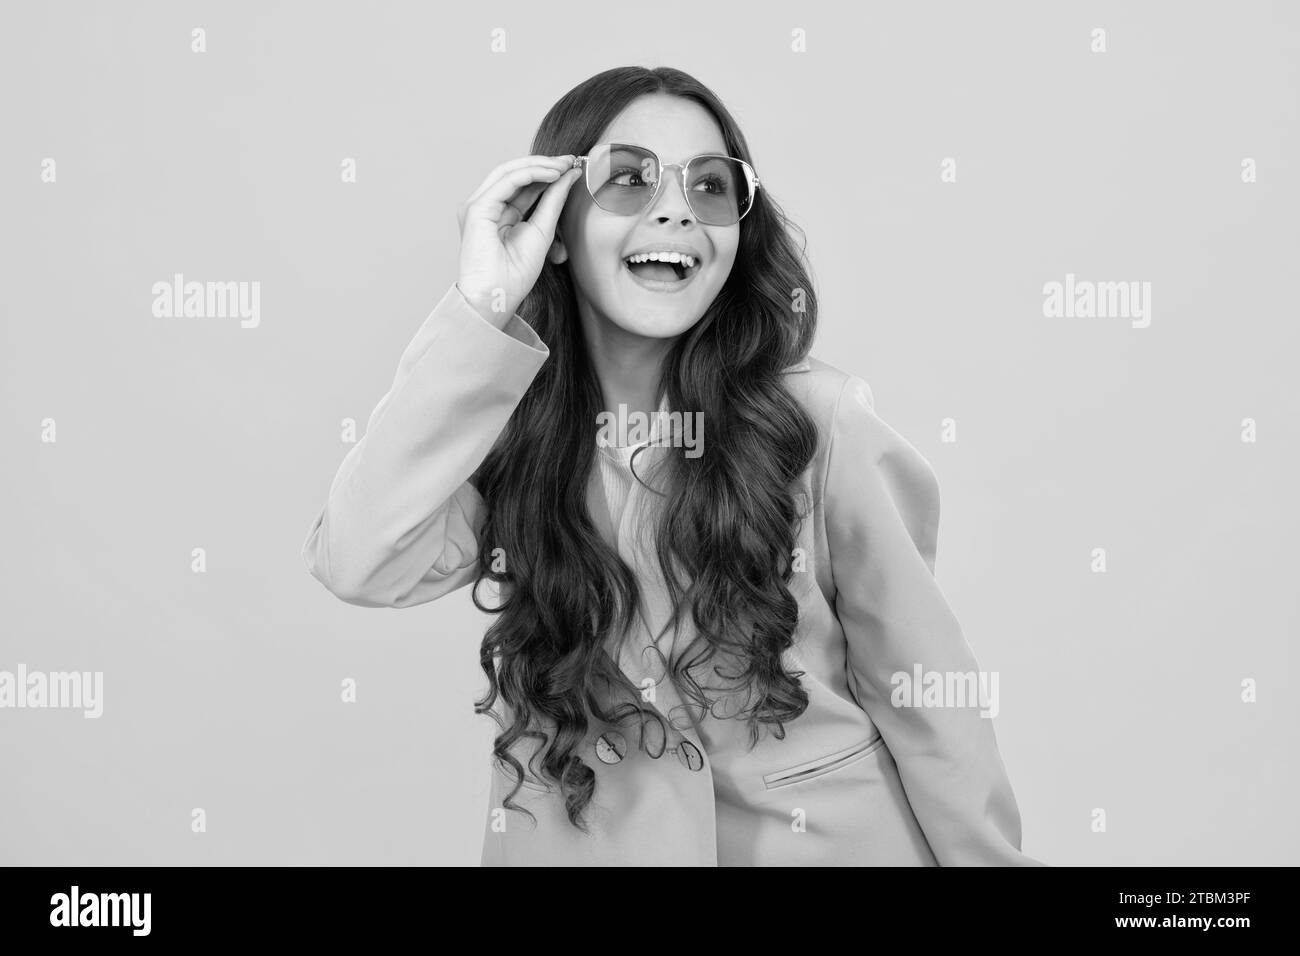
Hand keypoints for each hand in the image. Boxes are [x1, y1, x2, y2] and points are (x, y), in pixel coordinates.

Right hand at [455, 154, 583, 323]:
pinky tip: (552, 174)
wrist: (497, 297)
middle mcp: (486, 206)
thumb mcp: (542, 232)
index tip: (571, 167)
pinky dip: (531, 173)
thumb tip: (568, 176)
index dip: (546, 173)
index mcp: (498, 213)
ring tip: (564, 165)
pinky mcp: (477, 209)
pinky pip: (506, 181)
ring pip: (509, 171)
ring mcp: (478, 206)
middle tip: (570, 160)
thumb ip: (553, 202)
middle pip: (514, 173)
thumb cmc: (514, 276)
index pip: (522, 184)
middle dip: (544, 164)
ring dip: (539, 165)